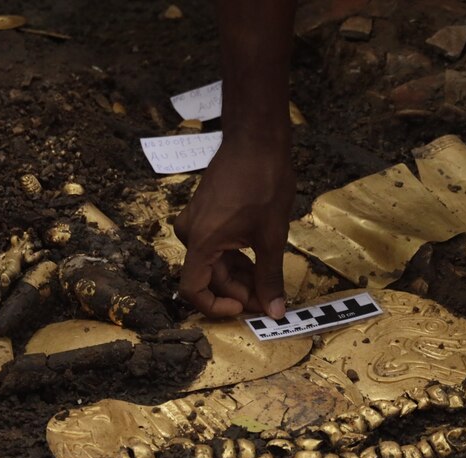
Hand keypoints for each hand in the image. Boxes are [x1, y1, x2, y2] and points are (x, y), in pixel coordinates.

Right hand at [174, 137, 293, 318]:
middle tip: (271, 299)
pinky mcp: (204, 214)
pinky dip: (235, 258)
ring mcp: (196, 222)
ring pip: (213, 263)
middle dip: (239, 292)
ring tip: (269, 281)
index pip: (193, 290)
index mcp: (201, 241)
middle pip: (209, 278)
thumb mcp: (272, 236)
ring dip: (239, 277)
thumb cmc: (263, 182)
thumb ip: (270, 277)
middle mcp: (191, 233)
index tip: (245, 308)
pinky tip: (260, 261)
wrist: (256, 139)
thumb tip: (274, 311)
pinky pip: (215, 246)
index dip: (218, 307)